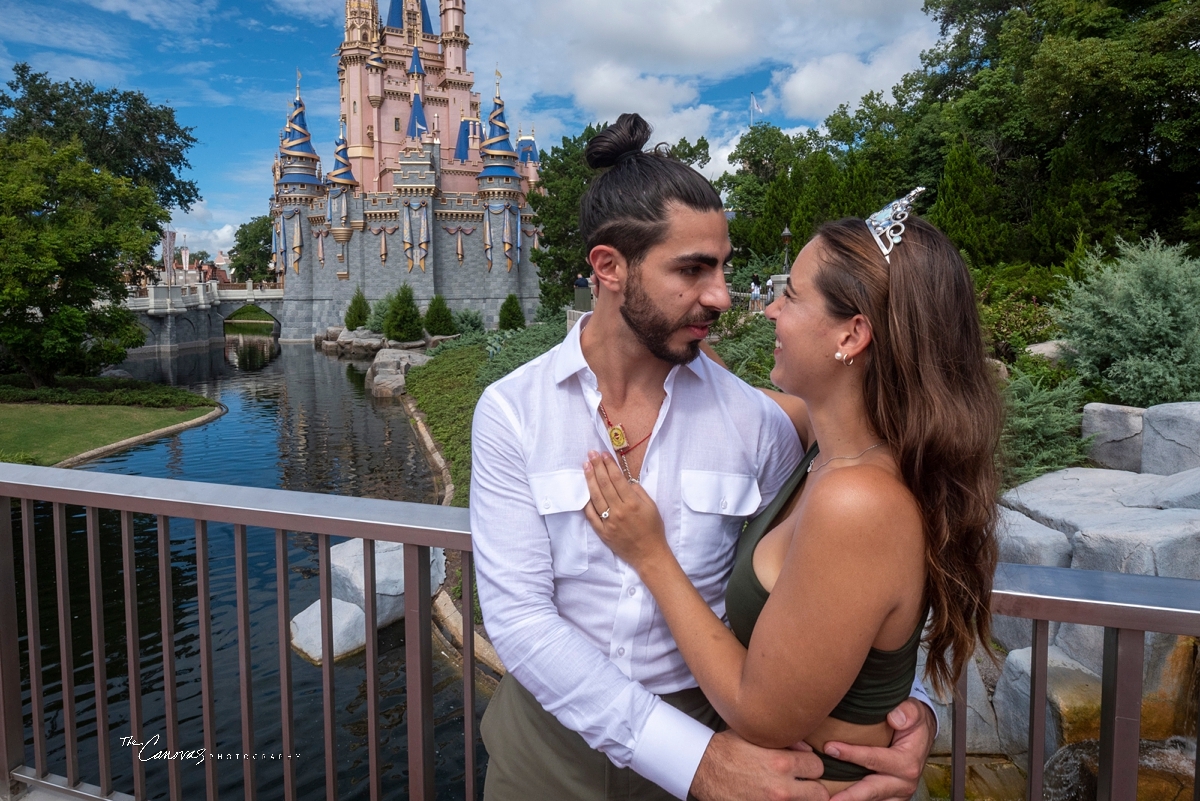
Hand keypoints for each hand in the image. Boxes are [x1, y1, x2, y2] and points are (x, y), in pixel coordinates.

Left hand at [582, 451, 670, 570]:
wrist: (649, 554)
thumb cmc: (653, 529)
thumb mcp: (651, 507)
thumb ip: (638, 491)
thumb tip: (625, 480)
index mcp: (632, 503)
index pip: (617, 479)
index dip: (609, 465)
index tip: (604, 454)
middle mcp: (619, 511)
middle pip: (604, 484)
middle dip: (597, 467)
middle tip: (591, 454)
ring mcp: (609, 522)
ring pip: (596, 497)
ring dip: (590, 480)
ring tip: (585, 466)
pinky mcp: (603, 532)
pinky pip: (591, 515)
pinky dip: (587, 503)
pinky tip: (585, 491)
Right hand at [689, 730, 828, 800]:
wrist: (700, 769)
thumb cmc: (727, 750)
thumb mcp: (754, 736)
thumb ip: (784, 741)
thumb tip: (805, 749)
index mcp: (781, 763)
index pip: (818, 766)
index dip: (810, 765)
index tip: (802, 766)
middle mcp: (781, 788)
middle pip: (820, 793)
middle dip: (812, 786)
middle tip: (802, 783)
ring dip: (800, 798)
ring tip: (790, 792)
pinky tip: (774, 798)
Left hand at [822, 699, 933, 800]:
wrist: (922, 736)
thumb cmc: (914, 723)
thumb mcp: (915, 711)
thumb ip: (908, 712)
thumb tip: (894, 718)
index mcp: (907, 763)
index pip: (874, 759)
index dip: (851, 754)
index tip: (829, 748)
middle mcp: (903, 783)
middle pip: (871, 790)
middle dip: (849, 795)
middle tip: (828, 798)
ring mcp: (898, 794)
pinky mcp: (892, 798)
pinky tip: (839, 799)